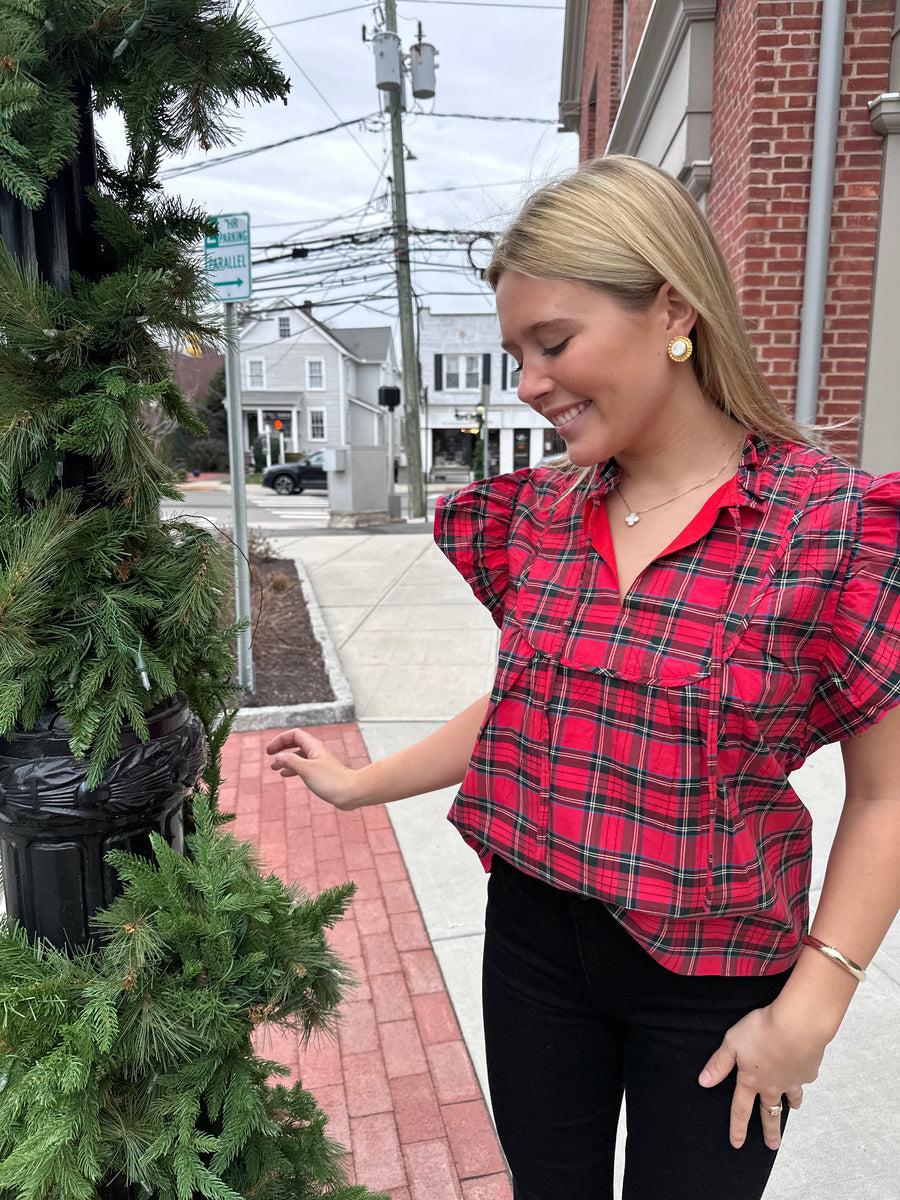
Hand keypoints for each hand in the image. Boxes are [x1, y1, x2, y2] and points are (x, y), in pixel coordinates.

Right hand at [266, 728, 362, 809]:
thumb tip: (278, 756)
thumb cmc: (330, 780)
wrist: (351, 792)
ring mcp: (319, 762)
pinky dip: (293, 768)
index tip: (269, 751)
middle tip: (269, 755)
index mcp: (313, 746)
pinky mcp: (321, 773)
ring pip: (299, 756)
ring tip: (274, 768)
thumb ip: (290, 761)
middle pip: (295, 743)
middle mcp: (316, 752)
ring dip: (286, 760)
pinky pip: (303, 766)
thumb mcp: (306, 769)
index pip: (294, 734)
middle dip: (282, 748)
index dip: (280, 740)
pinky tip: (286, 774)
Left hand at [698, 1001, 825, 1149]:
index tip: (737, 1144)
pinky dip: (803, 1077)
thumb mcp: (732, 1043)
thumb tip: (704, 1082)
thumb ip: (719, 1064)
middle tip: (773, 1145)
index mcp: (751, 1080)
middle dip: (770, 1131)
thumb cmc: (761, 1031)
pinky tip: (804, 1072)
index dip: (737, 1127)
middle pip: (770, 1113)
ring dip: (791, 1104)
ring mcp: (793, 1080)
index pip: (741, 1109)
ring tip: (792, 1108)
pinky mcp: (809, 1071)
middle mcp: (773, 1085)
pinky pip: (805, 1078)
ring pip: (791, 1098)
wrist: (797, 1026)